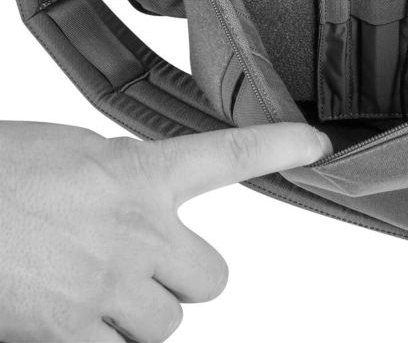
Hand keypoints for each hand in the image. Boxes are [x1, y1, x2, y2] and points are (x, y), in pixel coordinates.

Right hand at [0, 121, 330, 341]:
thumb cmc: (0, 172)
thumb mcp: (73, 154)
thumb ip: (124, 175)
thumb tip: (144, 194)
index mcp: (138, 173)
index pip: (231, 152)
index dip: (280, 146)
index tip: (314, 145)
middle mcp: (137, 230)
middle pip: (211, 278)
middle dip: (183, 279)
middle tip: (145, 269)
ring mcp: (108, 288)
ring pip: (165, 326)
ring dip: (139, 317)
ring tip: (93, 292)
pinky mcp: (72, 334)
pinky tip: (70, 318)